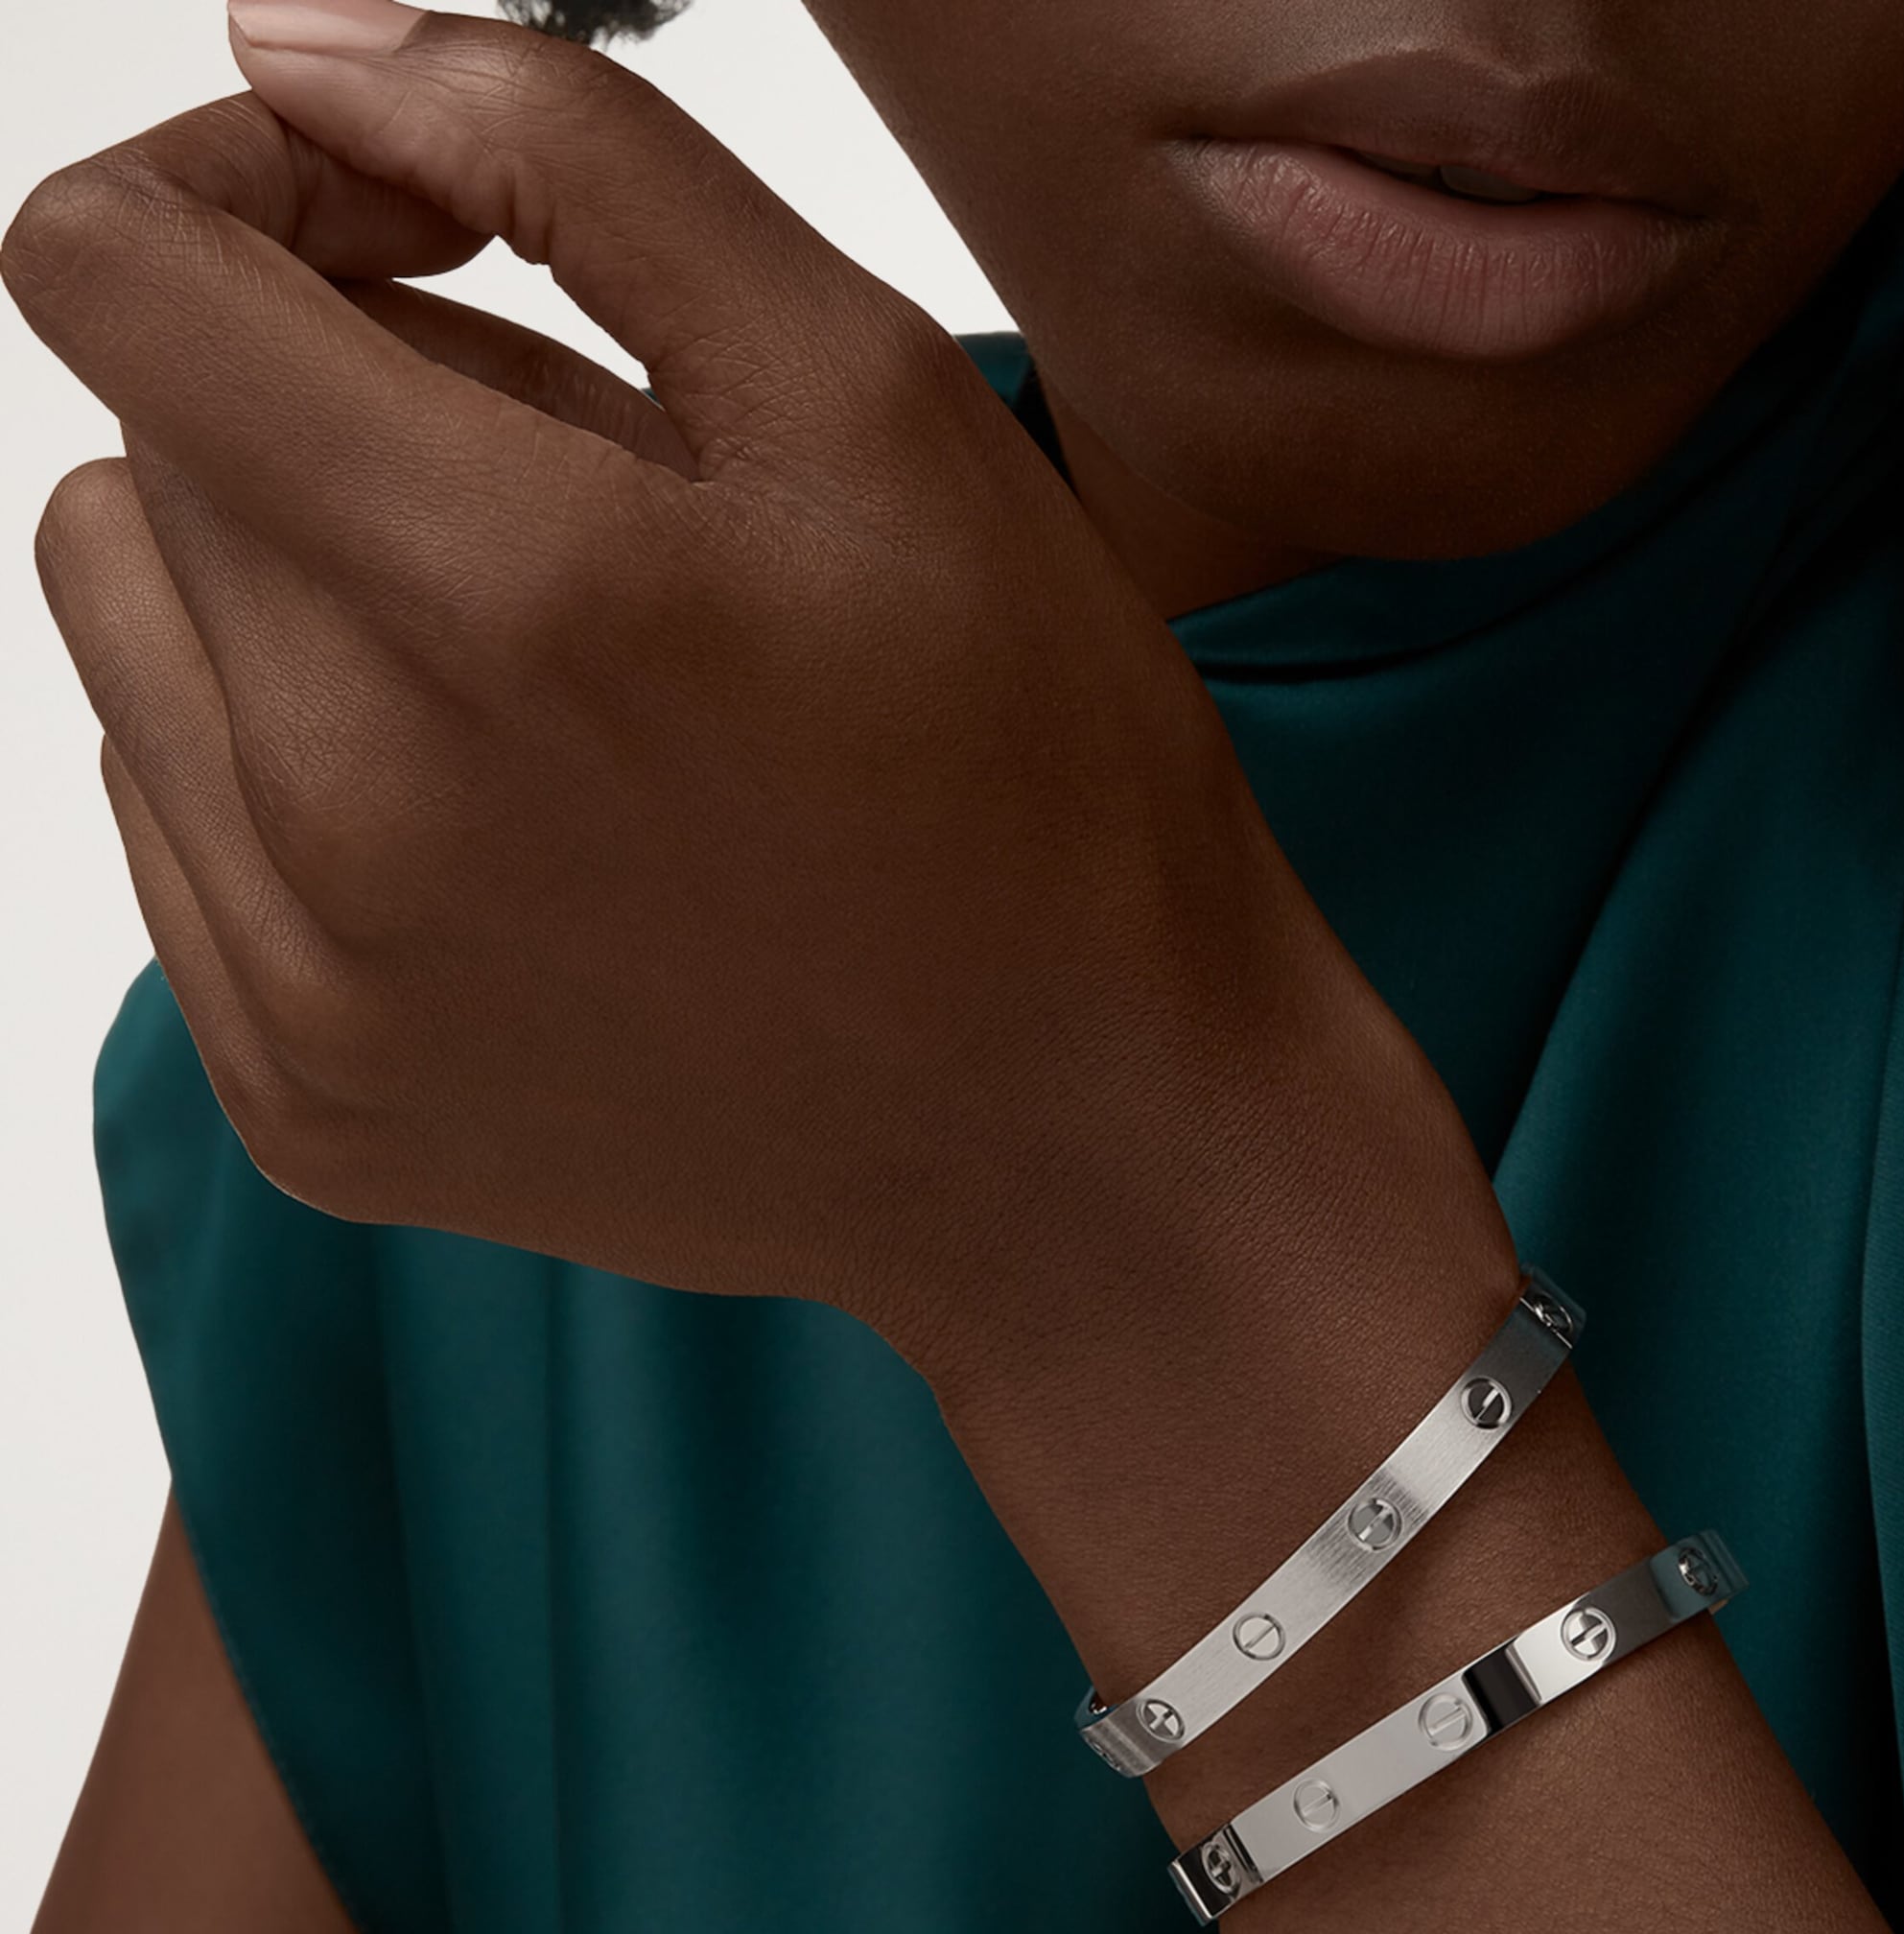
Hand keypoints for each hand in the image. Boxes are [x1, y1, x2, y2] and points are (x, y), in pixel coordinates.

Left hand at [0, 5, 1396, 1384]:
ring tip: (544, 686)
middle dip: (317, 421)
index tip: (402, 253)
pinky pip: (176, 846)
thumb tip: (295, 57)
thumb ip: (568, 156)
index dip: (238, 193)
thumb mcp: (872, 394)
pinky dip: (300, 792)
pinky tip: (513, 837)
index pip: (110, 270)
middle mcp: (351, 816)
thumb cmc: (1031, 778)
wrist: (1080, 1142)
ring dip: (292, 606)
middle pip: (131, 459)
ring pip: (133, 651)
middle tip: (576, 522)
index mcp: (500, 593)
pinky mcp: (310, 1108)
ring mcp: (310, 993)